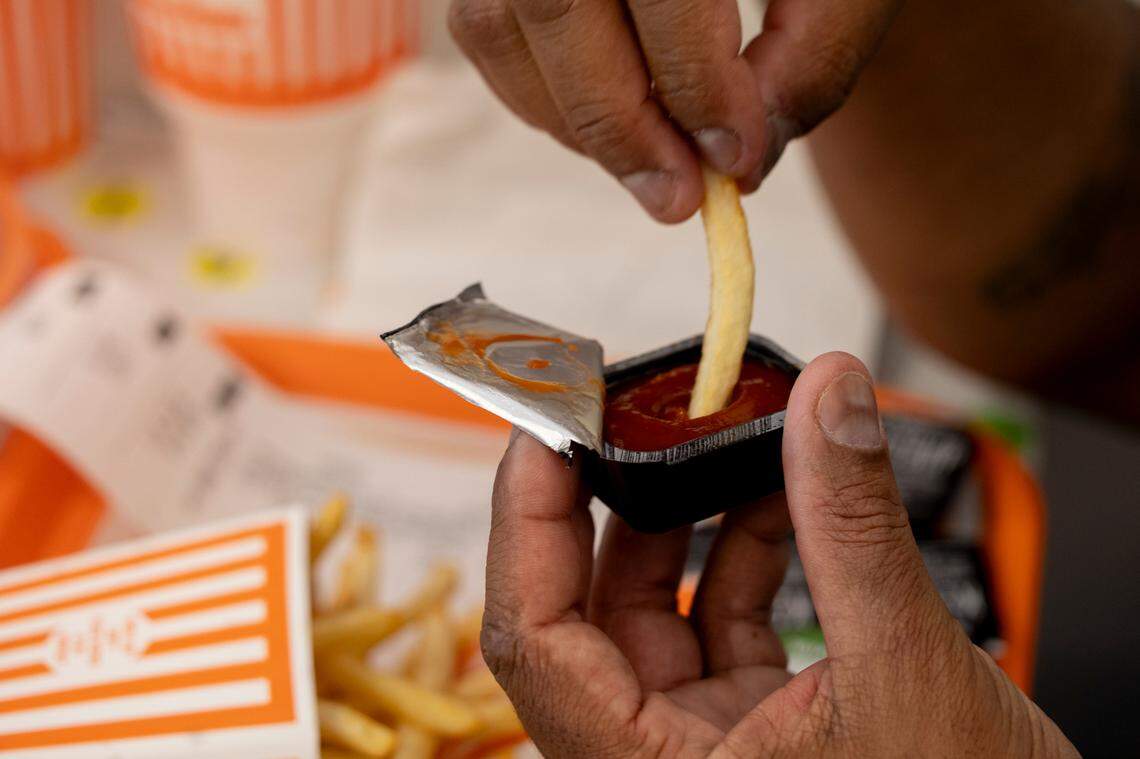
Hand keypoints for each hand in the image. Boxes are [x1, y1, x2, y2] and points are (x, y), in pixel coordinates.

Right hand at [448, 0, 901, 221]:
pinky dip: (543, 97)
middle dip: (619, 124)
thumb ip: (812, 62)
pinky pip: (484, 33)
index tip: (734, 160)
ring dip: (575, 121)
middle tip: (677, 199)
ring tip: (652, 162)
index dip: (695, 86)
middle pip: (557, 6)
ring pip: (500, 28)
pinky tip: (614, 121)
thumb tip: (740, 163)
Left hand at [480, 352, 1077, 756]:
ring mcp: (706, 740)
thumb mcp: (903, 670)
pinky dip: (749, 548)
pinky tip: (784, 490)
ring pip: (657, 608)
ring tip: (723, 435)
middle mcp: (660, 756)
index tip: (548, 427)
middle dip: (609, 500)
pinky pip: (724, 617)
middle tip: (628, 412)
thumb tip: (829, 397)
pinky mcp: (757, 723)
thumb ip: (853, 527)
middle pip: (585, 609)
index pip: (533, 637)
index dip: (525, 521)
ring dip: (689, 514)